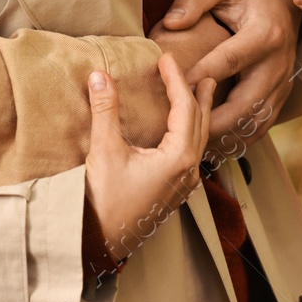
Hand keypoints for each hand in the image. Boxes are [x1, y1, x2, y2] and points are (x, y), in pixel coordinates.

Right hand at [84, 53, 215, 263]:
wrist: (101, 242)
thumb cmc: (105, 199)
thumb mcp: (104, 150)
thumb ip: (105, 110)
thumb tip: (100, 75)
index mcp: (177, 158)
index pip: (184, 108)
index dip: (176, 80)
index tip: (166, 59)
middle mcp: (187, 170)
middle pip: (200, 123)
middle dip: (199, 95)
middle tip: (201, 72)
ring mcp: (183, 183)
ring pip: (199, 139)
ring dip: (199, 113)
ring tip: (201, 95)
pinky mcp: (173, 189)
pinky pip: (191, 152)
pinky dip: (191, 131)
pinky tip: (182, 130)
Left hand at [159, 0, 297, 155]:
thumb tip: (170, 23)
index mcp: (264, 35)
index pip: (226, 63)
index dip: (197, 78)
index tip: (170, 90)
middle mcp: (279, 63)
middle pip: (245, 104)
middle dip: (211, 122)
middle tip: (177, 134)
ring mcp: (283, 81)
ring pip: (256, 120)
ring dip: (226, 135)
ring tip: (192, 146)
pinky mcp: (281, 91)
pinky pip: (263, 121)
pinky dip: (240, 134)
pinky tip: (215, 142)